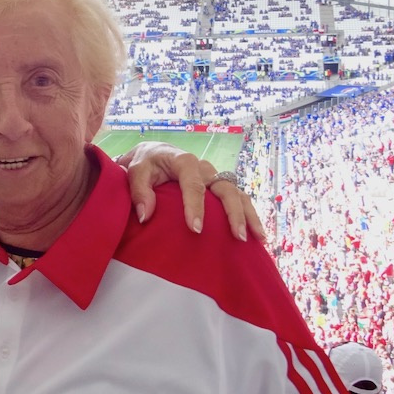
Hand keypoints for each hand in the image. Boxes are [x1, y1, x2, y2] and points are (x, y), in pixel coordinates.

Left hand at [117, 142, 263, 240]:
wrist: (152, 155)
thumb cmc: (144, 164)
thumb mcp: (135, 172)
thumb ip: (138, 191)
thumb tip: (145, 216)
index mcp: (184, 161)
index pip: (193, 185)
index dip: (195, 207)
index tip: (196, 230)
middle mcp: (205, 168)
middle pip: (225, 189)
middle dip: (233, 213)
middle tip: (237, 236)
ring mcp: (215, 177)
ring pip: (237, 194)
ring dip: (249, 216)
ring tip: (258, 238)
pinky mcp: (218, 186)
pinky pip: (238, 199)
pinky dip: (249, 215)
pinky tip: (257, 235)